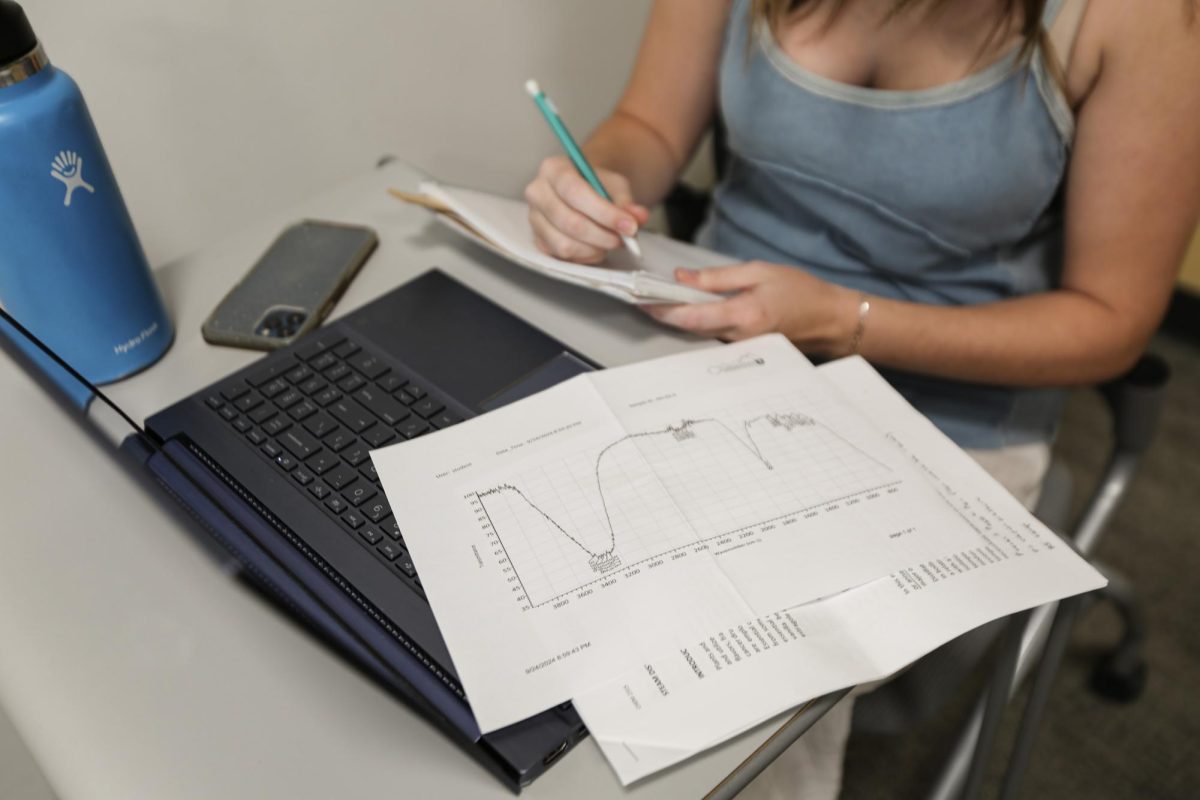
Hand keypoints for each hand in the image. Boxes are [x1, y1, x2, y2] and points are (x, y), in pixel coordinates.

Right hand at [524, 156, 649, 263]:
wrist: (583, 190)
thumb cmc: (597, 185)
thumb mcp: (615, 185)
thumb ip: (626, 202)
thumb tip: (638, 217)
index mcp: (553, 169)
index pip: (574, 192)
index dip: (604, 213)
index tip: (629, 226)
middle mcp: (537, 192)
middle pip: (569, 222)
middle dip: (602, 235)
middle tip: (624, 239)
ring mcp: (534, 219)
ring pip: (565, 244)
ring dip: (595, 249)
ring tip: (612, 242)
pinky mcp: (538, 240)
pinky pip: (562, 256)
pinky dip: (585, 256)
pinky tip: (598, 247)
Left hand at [642, 262, 861, 355]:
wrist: (829, 320)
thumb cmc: (800, 291)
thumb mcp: (759, 272)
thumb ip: (718, 277)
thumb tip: (682, 278)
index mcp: (744, 315)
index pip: (692, 317)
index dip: (663, 310)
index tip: (642, 300)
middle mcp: (739, 338)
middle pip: (690, 328)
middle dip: (665, 313)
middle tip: (641, 297)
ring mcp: (741, 348)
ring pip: (700, 334)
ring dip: (678, 319)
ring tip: (658, 301)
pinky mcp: (743, 350)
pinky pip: (713, 337)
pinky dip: (697, 324)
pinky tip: (688, 311)